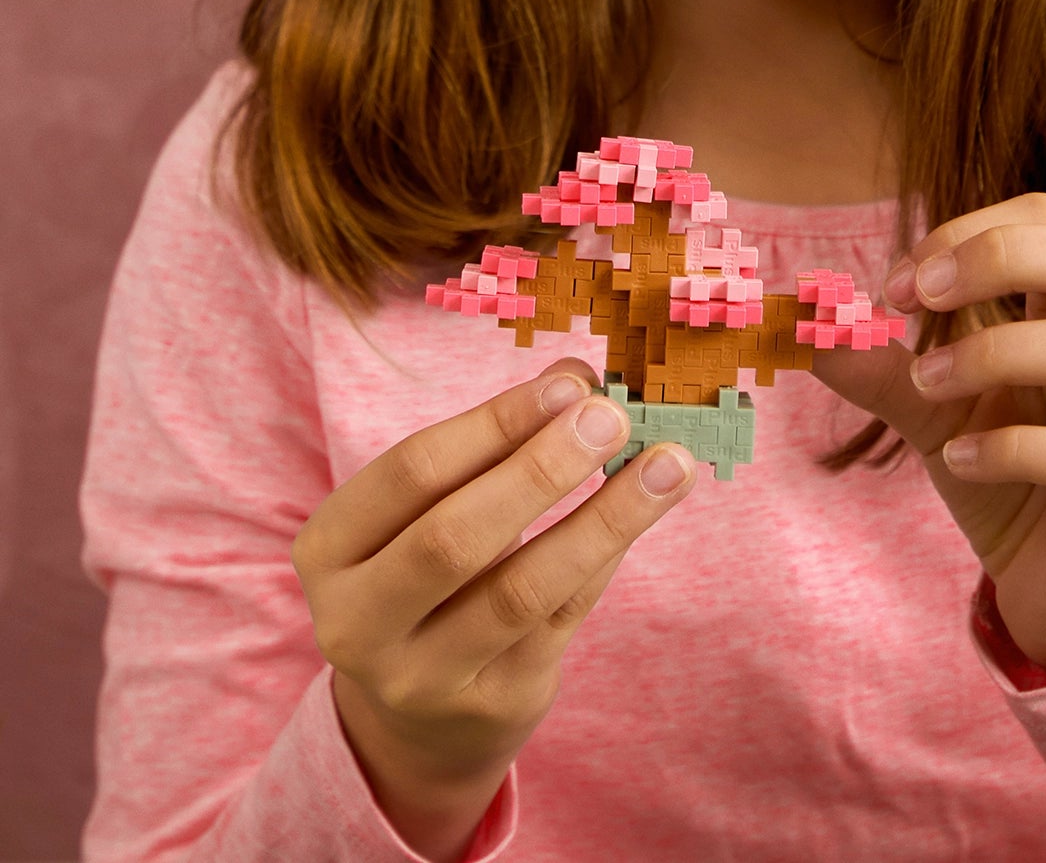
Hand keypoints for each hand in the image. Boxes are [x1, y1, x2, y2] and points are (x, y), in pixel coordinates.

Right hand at [291, 359, 694, 853]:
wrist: (415, 717)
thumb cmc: (426, 572)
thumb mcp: (425, 509)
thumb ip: (490, 447)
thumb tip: (579, 380)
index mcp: (330, 550)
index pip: (412, 472)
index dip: (495, 423)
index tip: (569, 384)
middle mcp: (359, 623)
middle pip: (454, 538)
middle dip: (540, 470)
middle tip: (610, 417)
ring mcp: (423, 678)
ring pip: (520, 591)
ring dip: (602, 519)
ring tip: (665, 465)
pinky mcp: (491, 707)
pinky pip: (561, 620)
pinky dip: (606, 557)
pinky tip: (646, 510)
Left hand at [814, 195, 1045, 676]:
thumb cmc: (1009, 474)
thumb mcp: (934, 407)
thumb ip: (876, 361)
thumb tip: (799, 315)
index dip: (968, 233)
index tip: (895, 287)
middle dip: (1004, 256)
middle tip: (918, 296)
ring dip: (997, 351)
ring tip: (925, 383)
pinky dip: (1014, 448)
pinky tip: (958, 460)